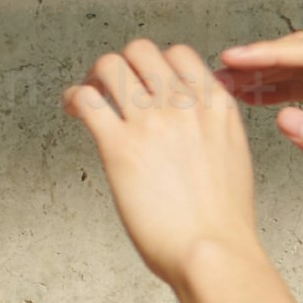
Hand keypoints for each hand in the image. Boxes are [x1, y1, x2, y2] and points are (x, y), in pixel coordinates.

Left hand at [65, 37, 267, 285]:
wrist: (213, 251)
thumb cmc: (222, 222)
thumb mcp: (231, 158)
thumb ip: (210, 131)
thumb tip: (190, 128)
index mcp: (216, 106)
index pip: (179, 54)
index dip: (153, 64)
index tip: (141, 82)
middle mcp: (183, 105)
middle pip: (140, 51)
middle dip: (120, 65)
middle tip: (108, 88)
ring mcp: (151, 122)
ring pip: (109, 65)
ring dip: (92, 78)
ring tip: (86, 98)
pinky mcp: (119, 147)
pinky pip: (86, 100)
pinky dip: (72, 99)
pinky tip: (71, 112)